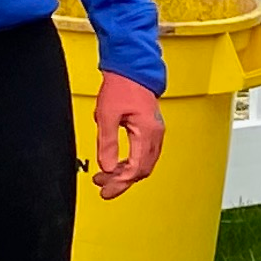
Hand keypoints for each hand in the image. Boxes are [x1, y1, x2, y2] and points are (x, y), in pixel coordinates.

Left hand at [90, 72, 164, 200]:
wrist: (132, 69)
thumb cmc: (121, 86)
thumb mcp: (106, 116)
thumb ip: (107, 143)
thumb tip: (107, 167)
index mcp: (146, 132)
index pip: (136, 168)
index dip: (120, 183)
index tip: (106, 190)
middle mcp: (155, 134)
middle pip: (143, 170)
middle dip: (123, 182)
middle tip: (104, 188)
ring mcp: (155, 132)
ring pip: (145, 164)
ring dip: (126, 173)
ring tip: (107, 177)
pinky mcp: (151, 129)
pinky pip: (145, 154)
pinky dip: (131, 163)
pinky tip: (117, 164)